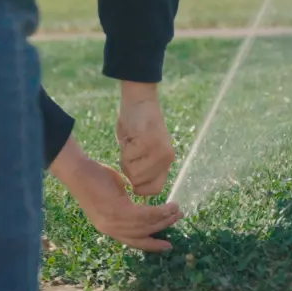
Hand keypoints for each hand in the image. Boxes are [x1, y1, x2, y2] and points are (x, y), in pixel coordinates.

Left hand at [50, 136, 182, 251]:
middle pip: (141, 235)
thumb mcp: (112, 197)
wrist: (77, 171)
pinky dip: (158, 212)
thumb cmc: (94, 179)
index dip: (150, 244)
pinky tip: (168, 206)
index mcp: (108, 227)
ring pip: (144, 226)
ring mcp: (112, 221)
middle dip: (162, 228)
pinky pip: (143, 215)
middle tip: (178, 219)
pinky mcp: (116, 211)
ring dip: (164, 219)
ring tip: (177, 211)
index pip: (132, 241)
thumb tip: (141, 206)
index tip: (166, 246)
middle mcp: (110, 228)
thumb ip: (125, 206)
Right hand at [115, 81, 174, 195]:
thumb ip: (145, 169)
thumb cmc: (137, 127)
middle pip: (139, 183)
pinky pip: (128, 157)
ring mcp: (158, 150)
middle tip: (131, 151)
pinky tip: (130, 136)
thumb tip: (137, 189)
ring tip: (131, 143)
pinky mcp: (149, 141)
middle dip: (128, 170)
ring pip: (133, 172)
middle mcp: (166, 158)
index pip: (154, 190)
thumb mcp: (145, 151)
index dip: (139, 187)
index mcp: (166, 162)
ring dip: (126, 159)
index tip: (132, 173)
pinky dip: (124, 147)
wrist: (140, 100)